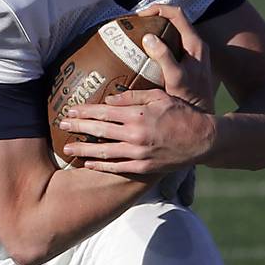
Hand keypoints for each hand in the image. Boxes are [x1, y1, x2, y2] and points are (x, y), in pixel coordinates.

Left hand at [56, 5, 216, 176]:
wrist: (203, 139)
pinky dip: (100, 166)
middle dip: (78, 127)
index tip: (70, 110)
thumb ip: (133, 97)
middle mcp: (135, 135)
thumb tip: (109, 99)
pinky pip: (117, 168)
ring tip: (66, 148)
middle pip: (99, 130)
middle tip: (61, 124)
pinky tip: (88, 164)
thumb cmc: (182, 113)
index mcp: (138, 115)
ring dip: (82, 150)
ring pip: (103, 152)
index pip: (103, 112)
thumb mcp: (159, 97)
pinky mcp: (143, 168)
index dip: (84, 111)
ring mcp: (139, 154)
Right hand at [135, 4, 213, 112]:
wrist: (203, 117)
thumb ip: (164, 56)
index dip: (158, 9)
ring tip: (137, 36)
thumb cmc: (189, 99)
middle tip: (135, 25)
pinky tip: (144, 55)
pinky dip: (158, 44)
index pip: (177, 14)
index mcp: (195, 44)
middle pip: (174, 21)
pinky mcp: (187, 64)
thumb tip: (149, 37)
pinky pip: (171, 46)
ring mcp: (192, 55)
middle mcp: (196, 46)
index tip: (140, 16)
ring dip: (156, 30)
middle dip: (155, 18)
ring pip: (173, 33)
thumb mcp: (175, 78)